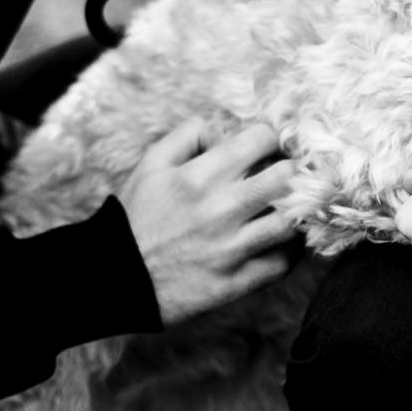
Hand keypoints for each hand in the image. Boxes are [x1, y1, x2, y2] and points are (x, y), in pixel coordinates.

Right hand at [117, 120, 299, 323]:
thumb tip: (227, 127)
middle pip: (288, 177)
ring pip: (293, 222)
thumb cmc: (136, 218)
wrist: (115, 280)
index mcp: (200, 175)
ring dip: (297, 212)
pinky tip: (280, 241)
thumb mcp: (151, 164)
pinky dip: (289, 250)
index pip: (263, 139)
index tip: (271, 149)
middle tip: (288, 177)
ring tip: (290, 209)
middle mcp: (220, 209)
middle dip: (293, 172)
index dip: (272, 139)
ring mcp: (230, 249)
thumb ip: (189, 134)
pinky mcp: (236, 283)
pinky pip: (284, 263)